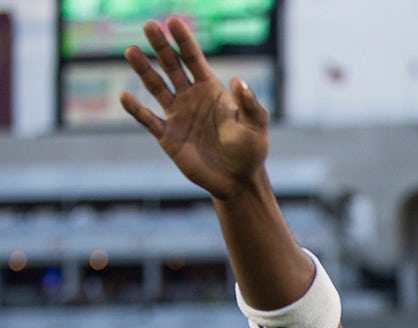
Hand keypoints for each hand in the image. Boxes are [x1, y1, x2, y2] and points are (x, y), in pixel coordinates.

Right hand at [119, 17, 268, 199]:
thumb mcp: (256, 126)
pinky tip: (125, 96)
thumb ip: (248, 104)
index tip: (172, 21)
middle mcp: (191, 98)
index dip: (183, 40)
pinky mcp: (167, 136)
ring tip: (130, 50)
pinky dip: (136, 109)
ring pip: (156, 87)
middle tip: (148, 25)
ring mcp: (177, 116)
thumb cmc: (250, 151)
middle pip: (172, 66)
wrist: (237, 180)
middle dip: (161, 46)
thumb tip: (236, 81)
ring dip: (143, 70)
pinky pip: (148, 119)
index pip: (194, 60)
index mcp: (211, 91)